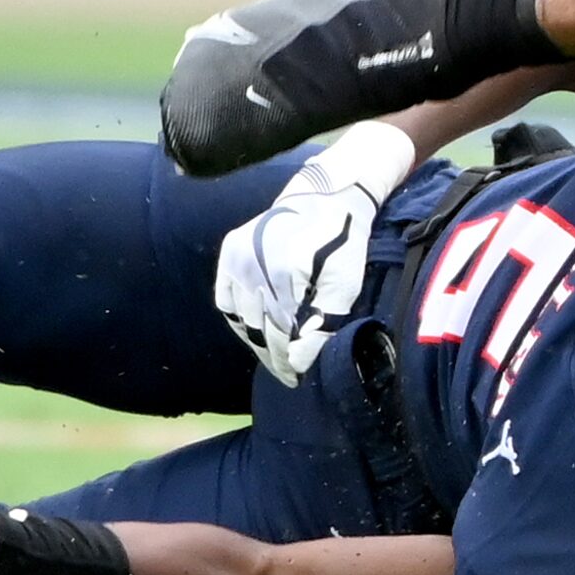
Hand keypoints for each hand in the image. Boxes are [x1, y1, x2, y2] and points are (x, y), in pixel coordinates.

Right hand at [214, 121, 415, 386]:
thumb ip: (325, 320)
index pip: (285, 330)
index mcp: (287, 268)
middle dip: (276, 357)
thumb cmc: (344, 241)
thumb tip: (298, 361)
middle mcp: (255, 261)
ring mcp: (237, 256)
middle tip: (289, 378)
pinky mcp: (229, 252)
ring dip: (258, 344)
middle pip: (262, 327)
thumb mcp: (348, 280)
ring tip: (276, 362)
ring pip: (243, 318)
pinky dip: (241, 322)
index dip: (291, 359)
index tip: (299, 379)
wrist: (324, 196)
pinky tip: (257, 335)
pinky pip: (227, 301)